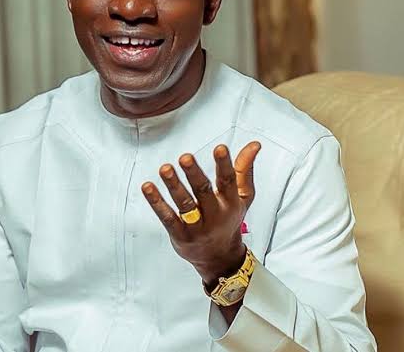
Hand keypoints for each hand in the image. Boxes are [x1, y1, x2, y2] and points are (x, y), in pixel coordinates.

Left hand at [142, 142, 260, 285]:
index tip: (220, 148)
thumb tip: (255, 144)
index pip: (228, 181)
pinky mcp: (180, 235)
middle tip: (185, 157)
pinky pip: (167, 217)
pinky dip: (156, 202)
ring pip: (185, 205)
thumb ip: (245, 169)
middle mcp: (215, 215)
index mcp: (230, 203)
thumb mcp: (242, 196)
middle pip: (204, 192)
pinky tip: (147, 187)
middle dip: (194, 174)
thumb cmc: (229, 219)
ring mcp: (197, 227)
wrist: (219, 258)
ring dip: (174, 186)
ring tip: (165, 169)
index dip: (225, 164)